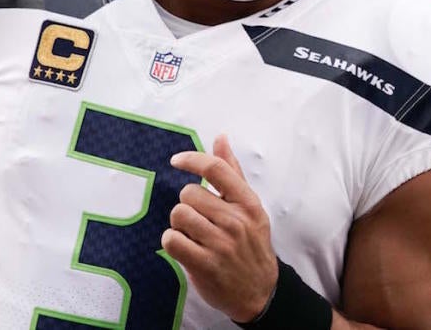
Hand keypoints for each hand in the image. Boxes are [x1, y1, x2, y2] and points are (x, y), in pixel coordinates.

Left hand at [165, 135, 278, 322]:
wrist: (259, 292)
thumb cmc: (251, 245)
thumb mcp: (250, 207)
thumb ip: (232, 173)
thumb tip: (220, 138)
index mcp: (248, 203)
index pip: (215, 169)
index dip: (191, 159)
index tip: (176, 161)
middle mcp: (236, 221)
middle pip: (189, 193)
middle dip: (188, 205)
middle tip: (199, 220)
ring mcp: (220, 244)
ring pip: (178, 214)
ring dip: (180, 224)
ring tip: (194, 235)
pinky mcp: (204, 264)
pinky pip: (171, 239)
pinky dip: (172, 242)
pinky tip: (185, 248)